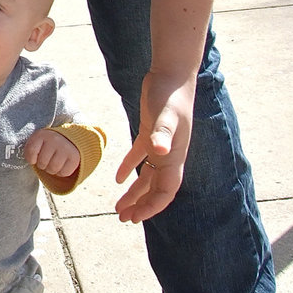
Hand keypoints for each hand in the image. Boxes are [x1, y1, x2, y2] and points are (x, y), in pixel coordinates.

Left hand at [23, 128, 79, 179]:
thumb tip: (30, 162)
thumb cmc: (46, 145)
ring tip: (52, 162)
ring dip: (51, 170)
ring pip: (53, 169)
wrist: (67, 140)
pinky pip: (64, 173)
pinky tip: (61, 164)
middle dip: (42, 165)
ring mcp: (65, 148)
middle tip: (46, 159)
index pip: (31, 152)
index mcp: (42, 134)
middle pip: (42, 163)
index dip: (31, 159)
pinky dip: (61, 173)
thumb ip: (29, 151)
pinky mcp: (74, 157)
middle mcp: (54, 139)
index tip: (34, 157)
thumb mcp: (35, 143)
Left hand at [114, 70, 192, 221]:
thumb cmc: (170, 95)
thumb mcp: (165, 115)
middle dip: (141, 205)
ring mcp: (159, 144)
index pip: (166, 191)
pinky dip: (129, 168)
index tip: (137, 217)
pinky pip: (140, 157)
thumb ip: (163, 134)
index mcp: (174, 157)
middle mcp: (169, 155)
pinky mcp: (149, 132)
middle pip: (156, 189)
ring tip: (118, 206)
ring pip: (147, 176)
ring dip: (134, 192)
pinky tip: (117, 178)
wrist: (171, 74)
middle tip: (123, 218)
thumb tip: (161, 152)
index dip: (153, 207)